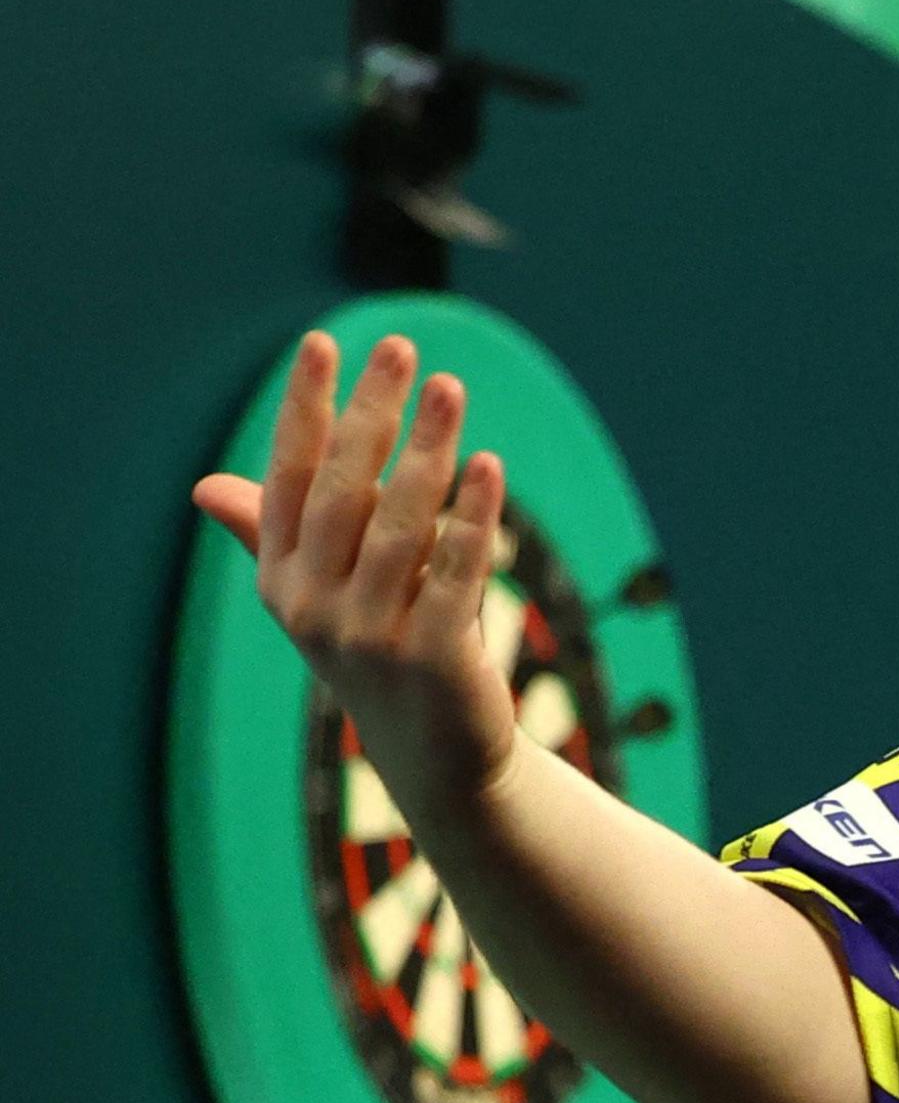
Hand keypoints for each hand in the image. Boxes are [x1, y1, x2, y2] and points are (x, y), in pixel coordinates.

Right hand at [193, 331, 521, 816]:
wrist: (438, 759)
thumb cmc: (383, 656)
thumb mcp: (322, 596)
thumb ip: (277, 537)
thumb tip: (207, 487)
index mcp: (282, 580)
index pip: (287, 478)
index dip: (304, 410)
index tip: (323, 343)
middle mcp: (313, 606)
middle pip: (341, 491)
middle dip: (369, 414)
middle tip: (401, 347)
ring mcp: (369, 635)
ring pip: (401, 526)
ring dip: (426, 450)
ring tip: (451, 387)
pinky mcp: (432, 657)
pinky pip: (455, 572)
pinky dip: (472, 516)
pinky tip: (488, 465)